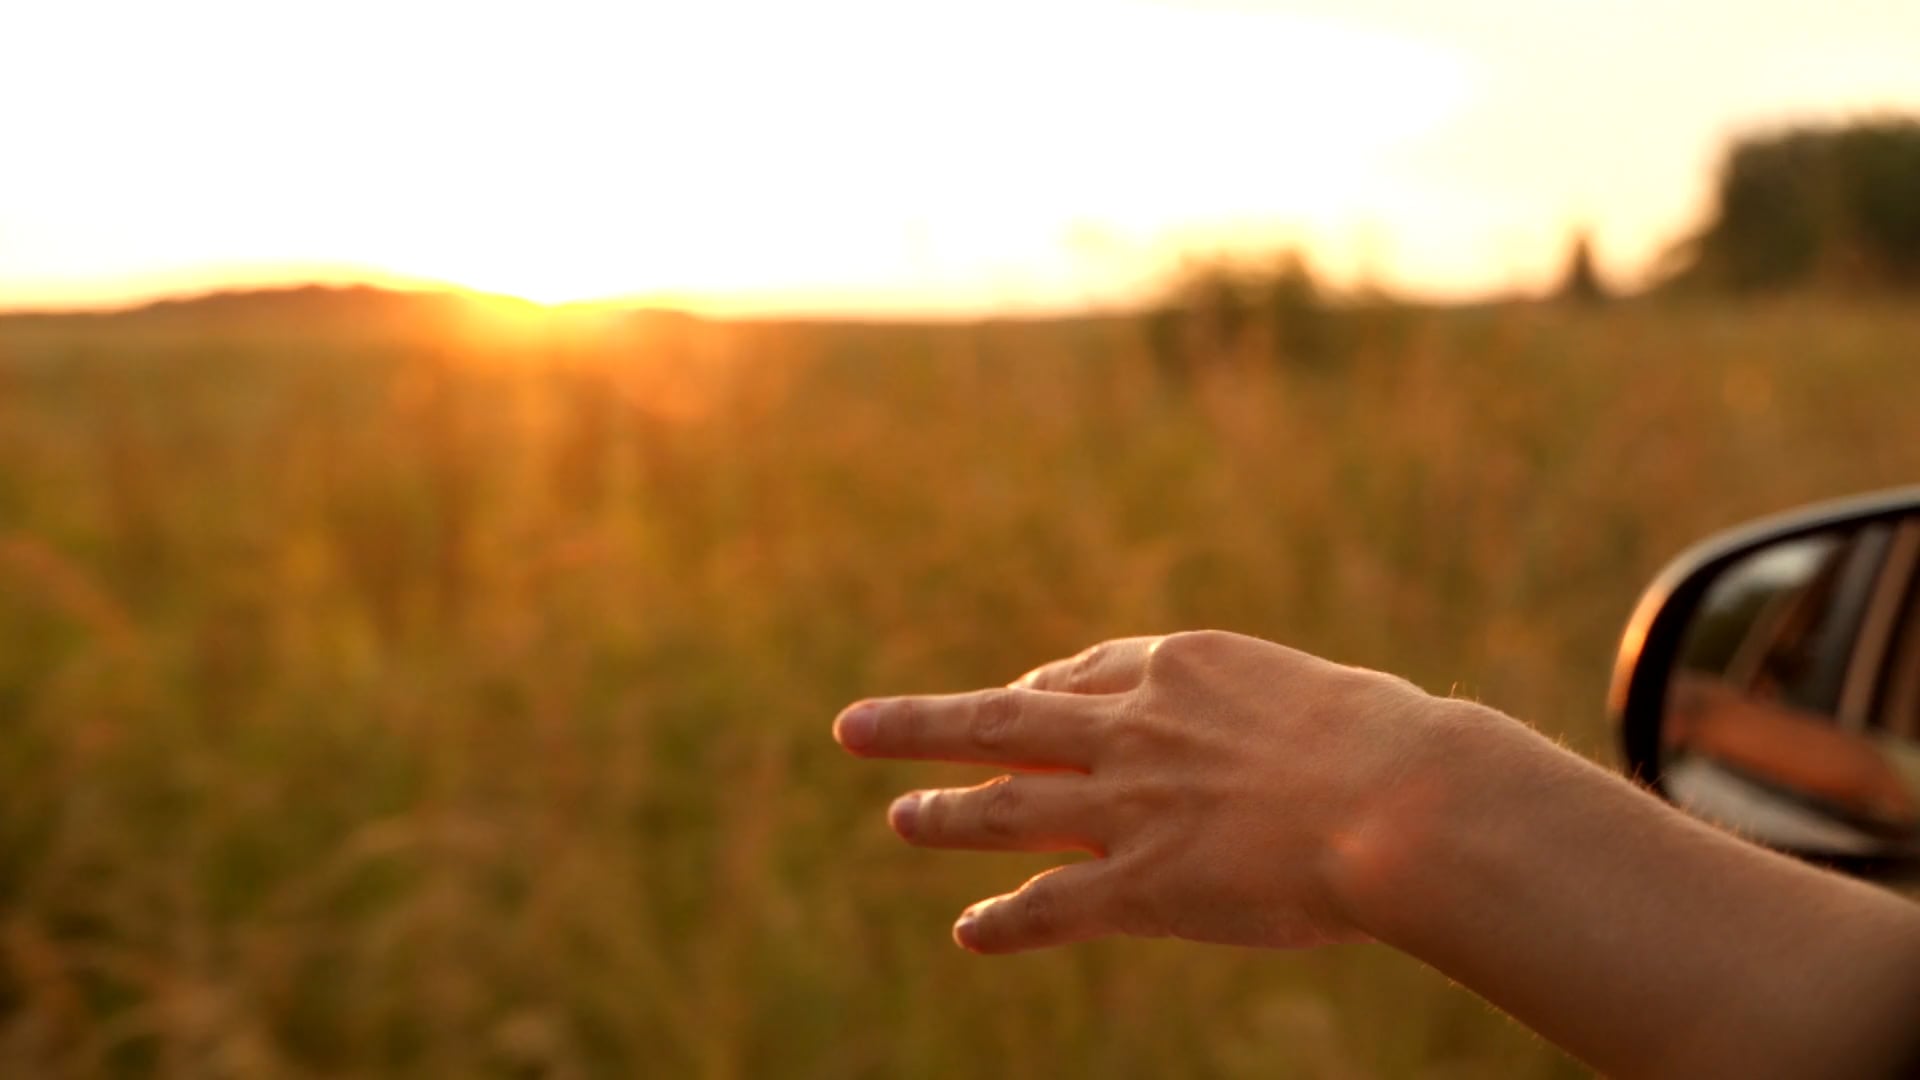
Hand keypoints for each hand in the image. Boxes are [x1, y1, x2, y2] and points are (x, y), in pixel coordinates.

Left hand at [832, 630, 1471, 953]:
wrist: (1401, 799)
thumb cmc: (1393, 744)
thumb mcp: (1322, 696)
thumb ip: (1275, 713)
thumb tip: (1295, 735)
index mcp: (1180, 668)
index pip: (1082, 675)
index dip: (1038, 692)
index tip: (1013, 699)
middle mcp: (1132, 729)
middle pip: (1001, 722)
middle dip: (923, 725)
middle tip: (856, 726)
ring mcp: (1127, 807)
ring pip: (1004, 808)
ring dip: (945, 815)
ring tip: (900, 818)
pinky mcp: (1140, 885)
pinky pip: (1051, 905)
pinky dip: (1006, 919)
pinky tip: (970, 931)